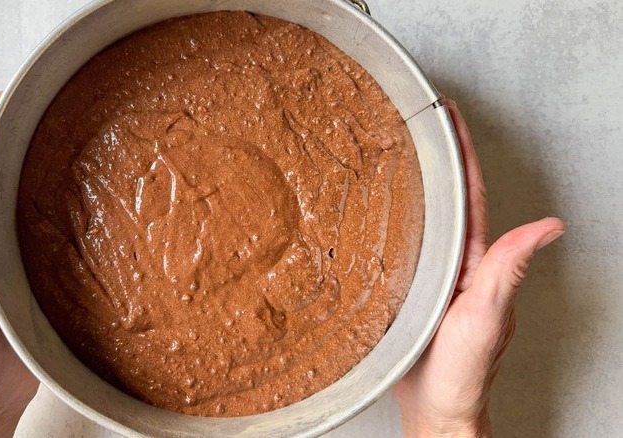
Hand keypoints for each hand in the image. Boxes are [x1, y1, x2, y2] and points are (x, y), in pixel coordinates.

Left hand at [0, 94, 38, 436]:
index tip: (1, 105)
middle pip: (3, 187)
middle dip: (17, 145)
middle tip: (41, 111)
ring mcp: (13, 266)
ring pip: (28, 210)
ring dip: (41, 175)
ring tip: (65, 145)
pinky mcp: (37, 282)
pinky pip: (49, 240)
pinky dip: (60, 215)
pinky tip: (81, 207)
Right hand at [393, 100, 564, 436]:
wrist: (433, 408)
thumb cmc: (460, 372)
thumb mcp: (486, 318)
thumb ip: (508, 271)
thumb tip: (549, 227)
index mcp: (477, 261)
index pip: (470, 195)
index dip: (463, 153)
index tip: (449, 116)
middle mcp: (457, 262)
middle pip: (446, 198)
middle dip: (435, 155)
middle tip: (418, 119)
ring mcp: (432, 275)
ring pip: (422, 219)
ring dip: (411, 182)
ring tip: (393, 150)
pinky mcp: (407, 289)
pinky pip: (399, 245)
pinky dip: (390, 220)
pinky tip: (373, 210)